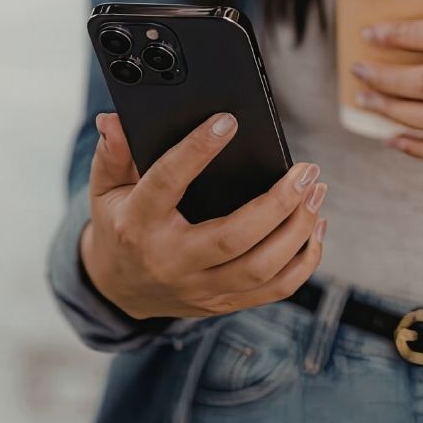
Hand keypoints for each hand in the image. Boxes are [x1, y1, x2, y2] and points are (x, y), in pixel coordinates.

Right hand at [80, 112, 327, 318]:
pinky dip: (304, 261)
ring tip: (316, 193)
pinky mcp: (223, 303)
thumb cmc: (120, 226)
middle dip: (278, 203)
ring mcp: (199, 288)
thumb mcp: (105, 189)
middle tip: (306, 171)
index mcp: (139, 224)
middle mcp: (171, 261)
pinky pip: (275, 290)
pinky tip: (314, 228)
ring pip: (261, 268)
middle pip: (233, 238)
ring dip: (298, 230)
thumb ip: (112, 153)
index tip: (228, 122)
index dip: (197, 150)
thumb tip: (113, 120)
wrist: (120, 290)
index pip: (168, 182)